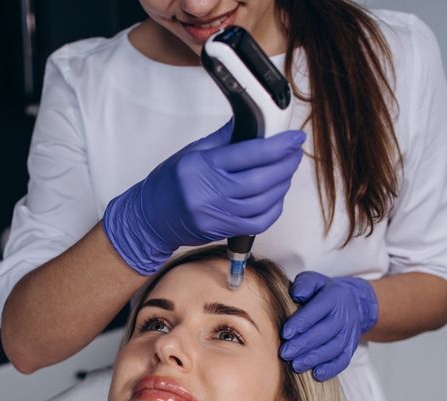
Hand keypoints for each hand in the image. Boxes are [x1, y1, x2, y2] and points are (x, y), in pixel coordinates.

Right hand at [103, 121, 306, 274]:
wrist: (151, 218)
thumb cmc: (169, 183)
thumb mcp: (192, 152)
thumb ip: (224, 139)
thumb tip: (253, 124)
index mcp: (203, 167)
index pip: (249, 154)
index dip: (278, 145)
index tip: (294, 137)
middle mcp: (210, 192)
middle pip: (260, 180)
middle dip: (285, 164)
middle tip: (295, 152)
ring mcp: (217, 215)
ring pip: (263, 202)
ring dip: (282, 185)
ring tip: (287, 171)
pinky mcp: (223, 231)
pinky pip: (258, 223)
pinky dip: (274, 208)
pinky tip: (276, 196)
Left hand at [279, 272, 378, 380]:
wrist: (352, 302)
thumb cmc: (323, 293)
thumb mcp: (314, 281)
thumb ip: (304, 284)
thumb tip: (297, 294)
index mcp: (333, 297)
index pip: (316, 311)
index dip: (301, 323)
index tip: (285, 334)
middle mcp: (344, 316)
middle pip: (324, 332)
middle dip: (303, 345)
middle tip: (285, 353)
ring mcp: (350, 333)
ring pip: (333, 348)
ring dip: (314, 359)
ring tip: (296, 365)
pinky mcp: (351, 347)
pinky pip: (343, 360)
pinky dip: (331, 369)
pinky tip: (316, 374)